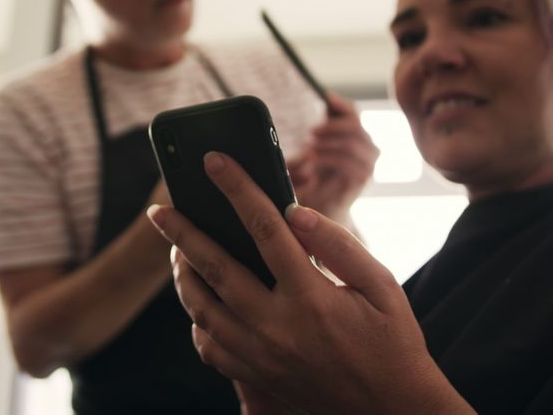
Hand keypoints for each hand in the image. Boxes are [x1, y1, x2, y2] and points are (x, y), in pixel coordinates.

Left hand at [147, 152, 472, 414]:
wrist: (391, 410)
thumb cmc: (392, 341)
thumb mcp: (382, 286)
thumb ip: (338, 246)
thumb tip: (294, 211)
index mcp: (311, 297)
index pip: (264, 229)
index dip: (237, 189)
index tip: (214, 161)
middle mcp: (277, 327)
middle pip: (215, 268)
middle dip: (182, 233)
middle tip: (160, 208)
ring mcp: (261, 356)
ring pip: (201, 309)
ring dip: (182, 275)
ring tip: (176, 250)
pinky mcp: (256, 377)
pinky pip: (209, 347)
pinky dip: (197, 320)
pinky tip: (199, 301)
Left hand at [287, 92, 378, 220]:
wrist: (320, 211)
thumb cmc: (315, 177)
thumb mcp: (317, 146)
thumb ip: (324, 125)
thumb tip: (328, 96)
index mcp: (356, 136)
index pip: (354, 113)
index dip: (341, 104)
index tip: (325, 97)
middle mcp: (367, 148)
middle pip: (355, 126)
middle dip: (332, 126)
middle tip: (311, 132)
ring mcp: (368, 164)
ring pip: (352, 143)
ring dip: (328, 143)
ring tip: (309, 149)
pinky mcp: (362, 180)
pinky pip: (348, 163)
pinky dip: (328, 159)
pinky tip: (313, 161)